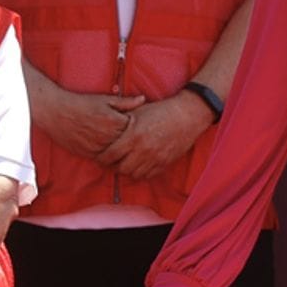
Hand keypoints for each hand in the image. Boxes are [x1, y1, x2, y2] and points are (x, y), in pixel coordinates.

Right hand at [35, 85, 140, 160]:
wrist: (55, 112)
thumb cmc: (80, 103)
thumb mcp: (104, 99)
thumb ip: (125, 102)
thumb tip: (143, 99)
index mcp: (114, 121)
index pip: (136, 130)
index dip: (141, 130)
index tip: (145, 129)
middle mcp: (107, 136)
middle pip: (129, 145)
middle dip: (134, 144)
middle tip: (142, 143)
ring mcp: (98, 147)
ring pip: (118, 155)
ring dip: (123, 154)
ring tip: (130, 152)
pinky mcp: (89, 154)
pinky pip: (105, 161)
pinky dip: (111, 159)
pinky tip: (115, 156)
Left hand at [97, 93, 212, 179]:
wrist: (187, 116)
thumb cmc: (160, 111)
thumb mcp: (138, 112)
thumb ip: (122, 123)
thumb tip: (106, 130)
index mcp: (133, 136)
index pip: (110, 155)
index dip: (101, 159)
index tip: (99, 157)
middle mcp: (143, 150)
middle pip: (120, 169)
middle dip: (113, 166)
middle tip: (110, 162)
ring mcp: (155, 159)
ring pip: (134, 174)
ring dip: (127, 171)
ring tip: (124, 164)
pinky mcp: (164, 163)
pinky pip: (148, 175)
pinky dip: (141, 173)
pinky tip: (138, 165)